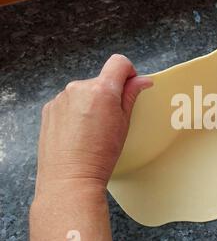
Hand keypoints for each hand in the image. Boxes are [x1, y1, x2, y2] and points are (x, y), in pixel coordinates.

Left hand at [35, 54, 152, 197]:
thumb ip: (131, 96)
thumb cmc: (100, 154)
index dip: (129, 73)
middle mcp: (78, 88)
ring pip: (84, 92)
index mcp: (101, 89)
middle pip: (101, 80)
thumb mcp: (124, 124)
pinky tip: (78, 133)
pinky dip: (75, 112)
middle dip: (109, 94)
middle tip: (111, 120)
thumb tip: (142, 80)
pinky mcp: (49, 109)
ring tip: (92, 130)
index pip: (119, 62)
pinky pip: (68, 103)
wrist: (70, 178)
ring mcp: (60, 98)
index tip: (130, 88)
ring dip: (91, 103)